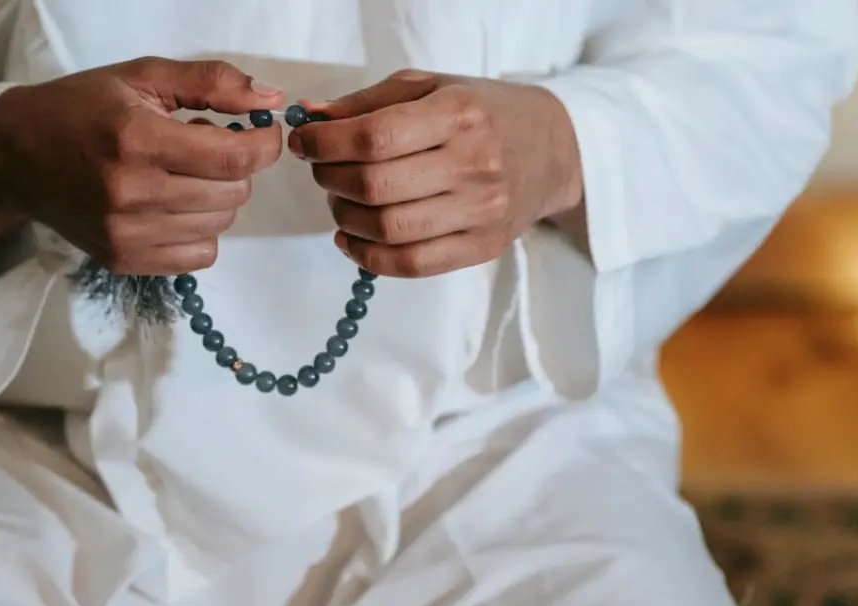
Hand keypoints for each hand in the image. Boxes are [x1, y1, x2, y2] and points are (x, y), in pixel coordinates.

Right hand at [0, 57, 284, 274]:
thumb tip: (271, 100)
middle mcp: (132, 193)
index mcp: (138, 140)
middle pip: (232, 194)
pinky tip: (175, 205)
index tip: (261, 133)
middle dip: (234, 168)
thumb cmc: (83, 108)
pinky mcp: (123, 259)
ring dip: (216, 198)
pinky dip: (200, 231)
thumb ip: (212, 83)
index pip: (234, 159)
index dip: (263, 146)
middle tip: (204, 147)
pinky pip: (198, 256)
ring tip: (181, 174)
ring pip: (219, 225)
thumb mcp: (143, 76)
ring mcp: (126, 233)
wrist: (17, 155)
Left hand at [288, 70, 583, 277]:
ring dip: (344, 218)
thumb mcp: (429, 88)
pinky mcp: (482, 248)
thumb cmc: (481, 113)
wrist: (552, 149)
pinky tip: (351, 239)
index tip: (304, 143)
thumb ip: (367, 103)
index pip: (374, 137)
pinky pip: (411, 265)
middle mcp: (474, 164)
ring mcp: (481, 211)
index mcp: (459, 114)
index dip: (325, 144)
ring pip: (388, 229)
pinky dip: (368, 257)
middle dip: (331, 179)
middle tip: (323, 170)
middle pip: (375, 186)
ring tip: (340, 201)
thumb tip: (311, 119)